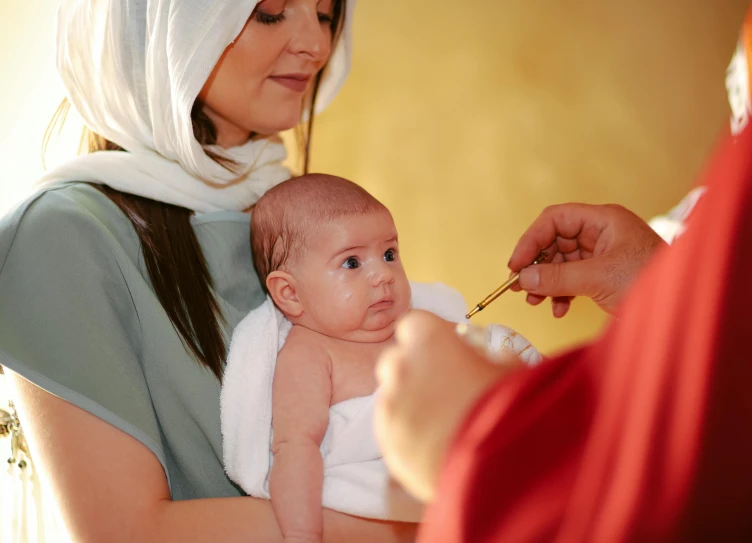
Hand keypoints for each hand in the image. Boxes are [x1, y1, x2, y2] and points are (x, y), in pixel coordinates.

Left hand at [374, 311, 522, 502]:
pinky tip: (435, 446)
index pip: (415, 324)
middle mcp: (401, 366)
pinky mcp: (387, 442)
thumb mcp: (511, 371)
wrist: (501, 466)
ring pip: (392, 397)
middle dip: (414, 370)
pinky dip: (408, 435)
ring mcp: (390, 405)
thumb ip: (493, 358)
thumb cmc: (509, 409)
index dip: (431, 338)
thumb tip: (494, 360)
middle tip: (444, 388)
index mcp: (428, 338)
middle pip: (396, 360)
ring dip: (410, 404)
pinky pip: (393, 431)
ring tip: (443, 424)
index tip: (447, 352)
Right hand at [509, 203, 665, 315]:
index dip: (531, 239)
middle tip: (519, 286)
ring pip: (561, 262)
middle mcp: (602, 233)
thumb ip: (557, 277)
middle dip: (537, 265)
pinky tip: (558, 309)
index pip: (555, 219)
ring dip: (545, 282)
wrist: (683, 310)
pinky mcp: (605, 275)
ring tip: (535, 302)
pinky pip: (572, 279)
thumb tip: (522, 278)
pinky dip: (561, 293)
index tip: (516, 265)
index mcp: (604, 220)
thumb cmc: (651, 284)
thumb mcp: (598, 279)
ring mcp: (603, 255)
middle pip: (555, 241)